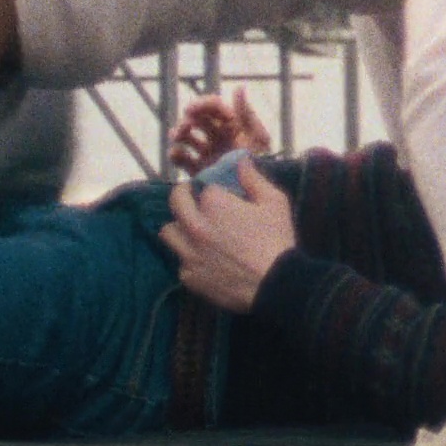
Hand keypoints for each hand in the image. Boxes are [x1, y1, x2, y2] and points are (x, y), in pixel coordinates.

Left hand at [159, 156, 297, 311]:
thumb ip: (253, 178)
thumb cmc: (276, 241)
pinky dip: (190, 257)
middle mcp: (194, 225)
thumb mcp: (274, 202)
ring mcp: (188, 252)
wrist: (275, 285)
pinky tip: (206, 259)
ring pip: (168, 232)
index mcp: (214, 203)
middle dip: (183, 197)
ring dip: (180, 227)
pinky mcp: (189, 276)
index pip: (202, 185)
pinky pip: (180, 260)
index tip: (217, 192)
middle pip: (175, 203)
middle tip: (193, 200)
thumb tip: (240, 159)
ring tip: (194, 231)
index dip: (211, 188)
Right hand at [168, 86, 272, 174]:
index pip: (213, 107)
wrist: (252, 191)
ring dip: (179, 134)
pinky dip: (176, 155)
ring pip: (187, 137)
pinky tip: (175, 154)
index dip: (201, 104)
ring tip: (176, 137)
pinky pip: (182, 159)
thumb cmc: (259, 161)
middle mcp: (217, 135)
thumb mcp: (257, 136)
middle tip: (185, 125)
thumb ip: (246, 113)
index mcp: (231, 123)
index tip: (190, 109)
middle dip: (188, 119)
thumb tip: (239, 87)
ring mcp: (207, 151)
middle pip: (197, 120)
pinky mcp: (199, 169)